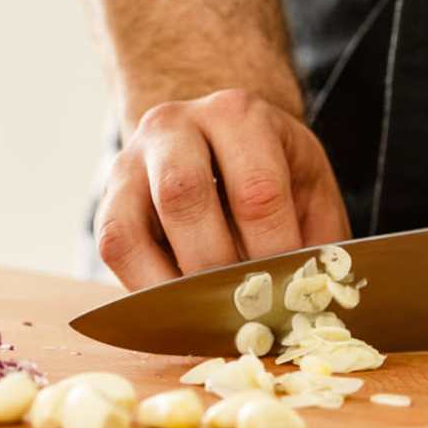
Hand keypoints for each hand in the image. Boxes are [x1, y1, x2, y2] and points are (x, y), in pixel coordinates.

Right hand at [94, 89, 350, 288]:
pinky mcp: (109, 198)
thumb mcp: (310, 188)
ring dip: (176, 284)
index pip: (256, 189)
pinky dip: (145, 287)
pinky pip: (114, 248)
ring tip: (213, 313)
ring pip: (133, 226)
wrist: (223, 141)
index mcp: (238, 114)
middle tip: (250, 309)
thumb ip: (318, 238)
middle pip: (184, 197)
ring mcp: (131, 159)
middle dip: (219, 270)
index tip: (292, 293)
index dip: (274, 253)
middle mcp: (174, 124)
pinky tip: (180, 305)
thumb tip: (318, 299)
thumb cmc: (273, 172)